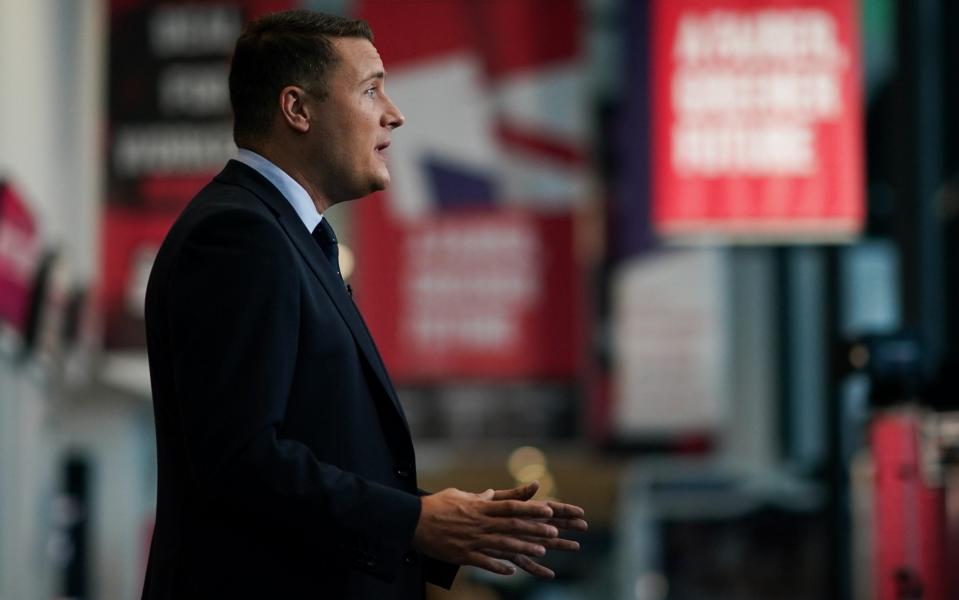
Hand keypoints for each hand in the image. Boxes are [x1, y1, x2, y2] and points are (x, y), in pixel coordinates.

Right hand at [412, 487, 557, 575]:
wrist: (413, 521)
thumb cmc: (436, 506)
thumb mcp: (459, 496)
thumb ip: (478, 498)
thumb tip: (491, 494)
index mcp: (480, 507)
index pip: (511, 507)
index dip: (530, 509)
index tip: (549, 510)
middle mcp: (479, 523)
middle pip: (511, 526)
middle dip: (534, 529)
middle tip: (554, 532)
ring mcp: (472, 539)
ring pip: (502, 544)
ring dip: (523, 548)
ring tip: (541, 551)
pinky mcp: (463, 554)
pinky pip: (483, 562)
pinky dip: (498, 567)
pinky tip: (512, 571)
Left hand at [483, 481, 588, 577]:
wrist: (462, 526)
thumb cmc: (480, 510)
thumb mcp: (499, 501)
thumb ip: (518, 495)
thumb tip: (536, 484)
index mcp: (522, 510)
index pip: (548, 508)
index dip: (565, 510)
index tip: (580, 511)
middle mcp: (524, 524)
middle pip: (550, 524)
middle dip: (568, 525)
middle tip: (585, 526)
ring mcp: (519, 538)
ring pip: (543, 543)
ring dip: (559, 545)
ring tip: (576, 546)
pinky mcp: (510, 552)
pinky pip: (526, 562)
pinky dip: (537, 569)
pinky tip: (549, 575)